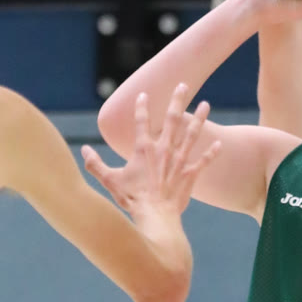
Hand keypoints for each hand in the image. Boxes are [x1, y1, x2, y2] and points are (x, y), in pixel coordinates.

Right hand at [82, 84, 220, 221]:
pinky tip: (219, 144)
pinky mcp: (190, 175)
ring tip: (206, 104)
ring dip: (200, 119)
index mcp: (144, 150)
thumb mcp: (110, 181)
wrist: (155, 217)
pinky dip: (211, 154)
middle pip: (172, 119)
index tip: (144, 94)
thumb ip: (95, 165)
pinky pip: (203, 162)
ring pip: (191, 135)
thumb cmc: (132, 199)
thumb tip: (82, 151)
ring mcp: (179, 162)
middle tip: (183, 85)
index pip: (142, 122)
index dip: (142, 107)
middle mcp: (164, 150)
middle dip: (178, 100)